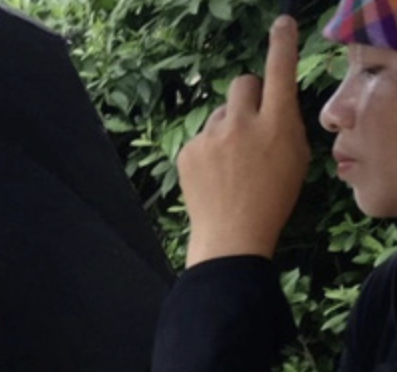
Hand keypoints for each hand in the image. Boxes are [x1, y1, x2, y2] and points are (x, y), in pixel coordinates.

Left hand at [179, 16, 308, 265]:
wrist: (231, 235)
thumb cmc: (273, 198)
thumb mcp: (296, 157)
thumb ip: (285, 124)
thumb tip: (271, 107)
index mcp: (277, 124)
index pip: (280, 72)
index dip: (282, 45)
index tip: (282, 24)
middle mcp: (242, 124)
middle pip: (242, 82)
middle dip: (248, 95)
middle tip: (252, 122)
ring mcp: (211, 136)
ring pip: (221, 112)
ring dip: (228, 126)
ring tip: (232, 161)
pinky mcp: (188, 150)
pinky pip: (202, 135)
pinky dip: (209, 148)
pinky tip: (215, 173)